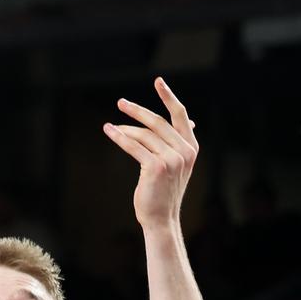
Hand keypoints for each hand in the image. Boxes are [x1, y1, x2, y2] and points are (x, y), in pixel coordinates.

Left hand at [103, 77, 199, 228]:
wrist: (161, 218)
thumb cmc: (165, 190)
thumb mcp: (178, 164)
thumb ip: (179, 143)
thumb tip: (190, 121)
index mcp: (191, 148)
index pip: (180, 116)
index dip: (168, 97)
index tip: (158, 81)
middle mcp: (184, 152)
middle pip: (157, 122)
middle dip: (137, 111)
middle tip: (121, 103)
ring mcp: (172, 159)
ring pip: (143, 135)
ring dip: (124, 129)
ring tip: (111, 127)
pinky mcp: (156, 167)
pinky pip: (133, 146)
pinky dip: (119, 137)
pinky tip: (109, 131)